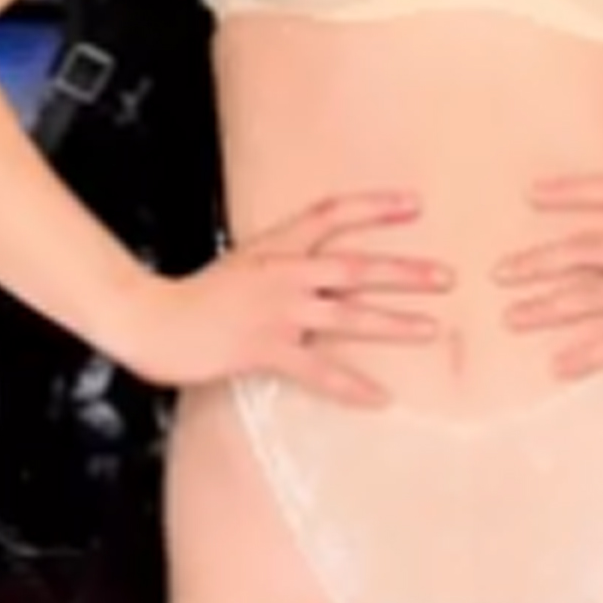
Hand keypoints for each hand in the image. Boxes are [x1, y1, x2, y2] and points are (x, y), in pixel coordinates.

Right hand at [116, 189, 450, 405]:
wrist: (155, 320)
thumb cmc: (200, 295)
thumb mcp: (244, 262)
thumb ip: (284, 260)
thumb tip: (324, 266)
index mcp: (277, 246)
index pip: (332, 214)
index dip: (375, 207)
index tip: (416, 204)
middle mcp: (284, 273)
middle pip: (356, 265)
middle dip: (405, 271)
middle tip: (448, 276)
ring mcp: (277, 311)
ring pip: (348, 314)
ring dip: (394, 322)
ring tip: (433, 328)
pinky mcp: (266, 349)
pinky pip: (319, 370)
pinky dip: (352, 386)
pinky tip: (382, 398)